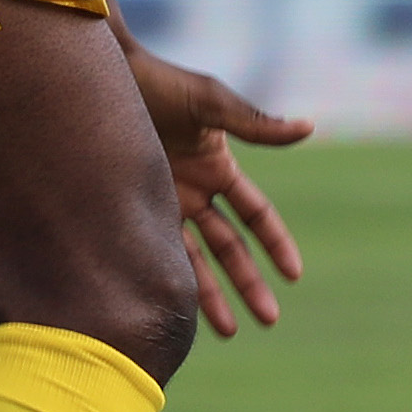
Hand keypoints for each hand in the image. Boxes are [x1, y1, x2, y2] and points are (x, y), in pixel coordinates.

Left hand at [124, 39, 311, 337]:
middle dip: (251, 283)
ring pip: (196, 260)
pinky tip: (178, 309)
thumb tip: (308, 127)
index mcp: (218, 166)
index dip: (277, 244)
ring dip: (213, 295)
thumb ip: (256, 123)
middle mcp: (195, 190)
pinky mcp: (130, 210)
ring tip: (231, 332)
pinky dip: (170, 280)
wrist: (103, 79)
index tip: (294, 275)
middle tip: (269, 319)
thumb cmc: (159, 83)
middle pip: (231, 247)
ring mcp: (162, 203)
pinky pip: (155, 253)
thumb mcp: (211, 103)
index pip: (257, 215)